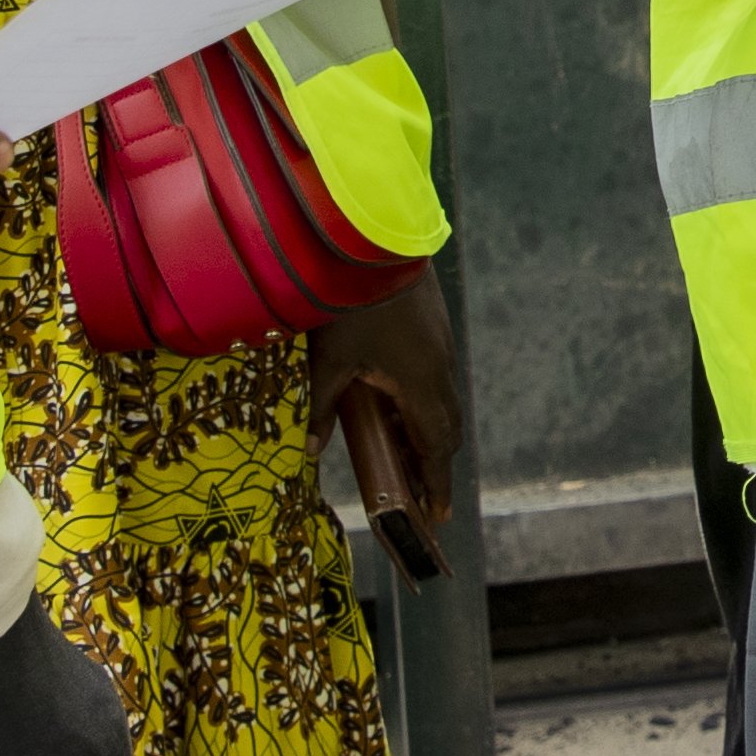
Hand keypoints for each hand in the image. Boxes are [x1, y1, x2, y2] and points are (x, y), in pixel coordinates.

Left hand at [309, 272, 463, 527]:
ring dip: (428, 432)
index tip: (437, 513)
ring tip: (404, 452)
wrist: (376, 241)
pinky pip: (436, 380)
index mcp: (418, 384)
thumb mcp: (328, 360)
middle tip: (419, 491)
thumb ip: (321, 408)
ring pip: (442, 403)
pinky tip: (397, 402)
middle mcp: (438, 370)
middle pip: (446, 429)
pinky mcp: (435, 330)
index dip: (437, 483)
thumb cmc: (349, 303)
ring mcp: (440, 347)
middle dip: (434, 463)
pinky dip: (424, 404)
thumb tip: (309, 452)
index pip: (435, 447)